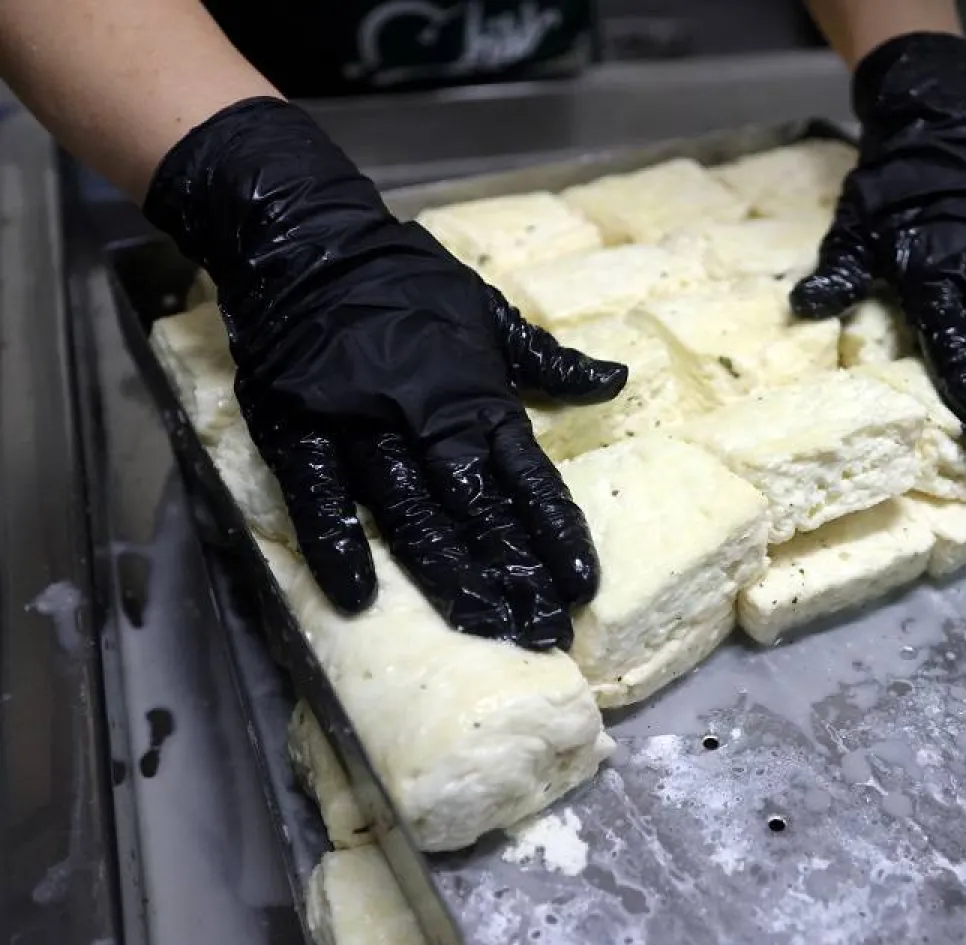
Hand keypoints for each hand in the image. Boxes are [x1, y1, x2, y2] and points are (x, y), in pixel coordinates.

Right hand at [145, 98, 625, 649]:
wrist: (308, 237)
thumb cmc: (406, 280)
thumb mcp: (489, 311)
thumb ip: (547, 360)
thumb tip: (615, 380)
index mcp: (475, 393)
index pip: (528, 476)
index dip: (555, 532)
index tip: (582, 584)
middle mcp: (423, 416)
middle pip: (475, 509)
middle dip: (511, 572)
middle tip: (542, 632)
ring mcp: (358, 426)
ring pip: (409, 513)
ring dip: (447, 574)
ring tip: (484, 626)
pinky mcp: (296, 430)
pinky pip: (318, 496)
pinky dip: (336, 545)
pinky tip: (361, 598)